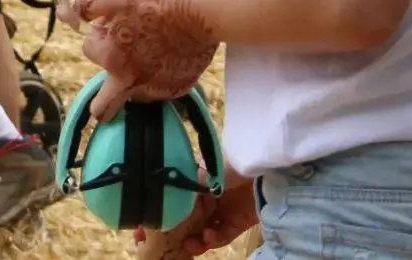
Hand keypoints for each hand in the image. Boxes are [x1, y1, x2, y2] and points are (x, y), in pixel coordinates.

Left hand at [68, 0, 219, 120]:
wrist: (205, 13)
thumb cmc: (158, 1)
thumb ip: (86, 7)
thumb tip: (64, 13)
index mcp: (111, 59)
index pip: (89, 48)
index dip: (98, 33)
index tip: (111, 24)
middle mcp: (131, 82)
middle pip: (104, 106)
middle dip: (100, 104)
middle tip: (110, 85)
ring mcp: (158, 88)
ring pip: (135, 91)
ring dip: (135, 77)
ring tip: (152, 50)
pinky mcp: (180, 88)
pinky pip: (162, 87)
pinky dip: (161, 75)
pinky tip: (170, 55)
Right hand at [134, 173, 256, 257]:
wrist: (263, 172)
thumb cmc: (227, 166)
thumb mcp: (198, 173)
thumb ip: (180, 187)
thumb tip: (158, 198)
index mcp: (194, 178)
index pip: (174, 196)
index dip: (162, 210)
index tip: (148, 223)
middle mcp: (206, 194)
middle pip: (187, 216)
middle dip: (176, 230)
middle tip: (165, 241)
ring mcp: (222, 208)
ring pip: (202, 229)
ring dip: (195, 239)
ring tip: (190, 244)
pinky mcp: (237, 221)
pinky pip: (221, 235)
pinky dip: (213, 239)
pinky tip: (208, 238)